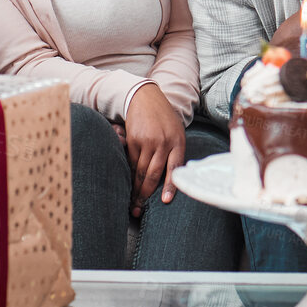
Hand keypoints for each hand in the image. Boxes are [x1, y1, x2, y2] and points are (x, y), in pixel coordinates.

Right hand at [124, 83, 186, 216]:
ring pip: (140, 171)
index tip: (165, 201)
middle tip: (139, 209)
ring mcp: (147, 141)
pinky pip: (131, 162)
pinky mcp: (133, 140)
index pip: (174, 168)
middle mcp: (163, 142)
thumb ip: (175, 152)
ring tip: (133, 202)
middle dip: (145, 194)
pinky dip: (129, 175)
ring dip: (135, 189)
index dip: (170, 186)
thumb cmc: (163, 119)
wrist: (146, 98)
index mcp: (177, 141)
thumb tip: (173, 178)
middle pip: (153, 174)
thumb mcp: (176, 132)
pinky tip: (128, 184)